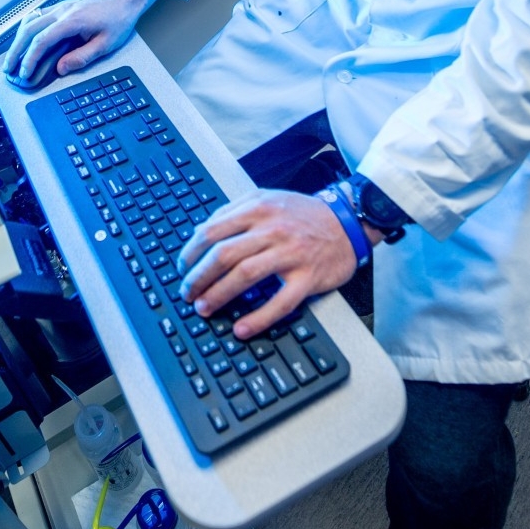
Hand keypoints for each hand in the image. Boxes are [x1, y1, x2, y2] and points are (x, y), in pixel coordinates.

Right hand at [3, 0, 170, 82]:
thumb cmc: (119, 19)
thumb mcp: (106, 44)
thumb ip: (82, 57)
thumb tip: (61, 69)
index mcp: (72, 21)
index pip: (42, 41)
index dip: (30, 59)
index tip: (24, 72)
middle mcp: (62, 12)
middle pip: (29, 30)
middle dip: (16, 51)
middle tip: (9, 68)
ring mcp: (60, 8)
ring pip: (30, 21)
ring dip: (18, 39)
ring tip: (12, 56)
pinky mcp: (61, 7)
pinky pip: (37, 16)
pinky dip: (26, 28)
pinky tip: (24, 38)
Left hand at [176, 189, 366, 338]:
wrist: (347, 222)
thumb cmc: (303, 214)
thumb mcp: (268, 200)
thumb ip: (236, 211)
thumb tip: (201, 233)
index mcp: (257, 208)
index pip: (212, 230)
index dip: (191, 253)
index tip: (182, 268)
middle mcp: (272, 229)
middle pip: (223, 254)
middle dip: (199, 278)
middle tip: (187, 293)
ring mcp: (291, 253)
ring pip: (245, 275)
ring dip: (218, 295)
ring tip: (204, 308)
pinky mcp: (308, 277)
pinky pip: (280, 302)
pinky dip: (258, 318)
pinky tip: (241, 329)